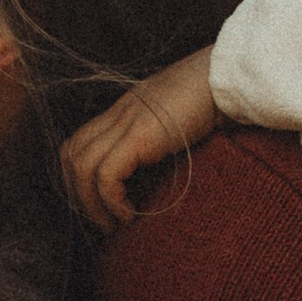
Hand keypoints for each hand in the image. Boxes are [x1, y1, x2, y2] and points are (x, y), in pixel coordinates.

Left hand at [59, 50, 221, 231]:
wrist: (230, 77)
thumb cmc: (216, 99)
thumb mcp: (179, 119)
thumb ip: (161, 137)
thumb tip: (158, 174)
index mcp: (126, 109)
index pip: (79, 143)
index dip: (80, 178)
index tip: (101, 204)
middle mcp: (119, 113)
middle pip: (71, 155)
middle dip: (79, 195)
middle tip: (104, 221)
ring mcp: (126, 121)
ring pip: (81, 167)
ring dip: (93, 204)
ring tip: (118, 223)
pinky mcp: (140, 135)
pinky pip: (106, 174)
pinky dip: (112, 200)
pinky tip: (131, 214)